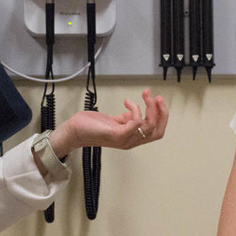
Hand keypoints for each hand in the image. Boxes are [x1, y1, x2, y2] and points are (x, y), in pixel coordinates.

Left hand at [48, 89, 167, 157]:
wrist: (74, 131)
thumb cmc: (90, 127)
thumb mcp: (113, 121)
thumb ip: (125, 118)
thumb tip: (134, 111)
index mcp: (131, 137)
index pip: (156, 132)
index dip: (162, 116)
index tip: (158, 101)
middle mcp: (130, 140)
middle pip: (158, 131)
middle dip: (162, 113)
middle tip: (158, 98)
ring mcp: (124, 139)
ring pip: (149, 126)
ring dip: (150, 107)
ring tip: (145, 94)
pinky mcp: (117, 135)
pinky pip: (136, 122)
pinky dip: (135, 109)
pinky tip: (127, 102)